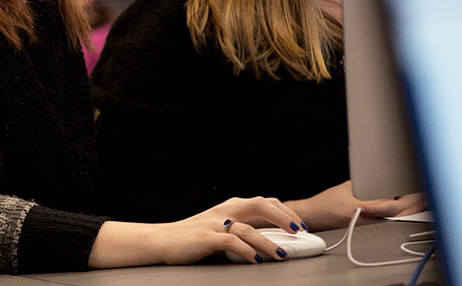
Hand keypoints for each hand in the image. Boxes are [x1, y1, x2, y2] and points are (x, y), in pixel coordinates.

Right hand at [88, 196, 306, 267]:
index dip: (285, 211)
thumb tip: (270, 240)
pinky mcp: (206, 238)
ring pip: (248, 227)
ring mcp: (215, 223)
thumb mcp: (219, 228)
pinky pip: (230, 242)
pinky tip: (255, 260)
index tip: (300, 224)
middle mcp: (225, 211)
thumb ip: (241, 229)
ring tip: (282, 254)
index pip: (264, 202)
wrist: (161, 240)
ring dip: (268, 242)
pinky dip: (246, 251)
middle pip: (260, 205)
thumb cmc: (192, 237)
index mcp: (230, 207)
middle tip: (299, 231)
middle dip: (283, 218)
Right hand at [285, 180, 425, 230]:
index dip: (409, 200)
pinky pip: (389, 220)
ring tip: (422, 200)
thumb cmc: (328, 202)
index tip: (419, 192)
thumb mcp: (348, 187)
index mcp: (362, 208)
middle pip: (398, 215)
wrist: (316, 216)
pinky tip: (408, 209)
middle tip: (426, 195)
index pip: (392, 206)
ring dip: (409, 210)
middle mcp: (367, 220)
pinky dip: (400, 214)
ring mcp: (369, 225)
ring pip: (395, 219)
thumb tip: (385, 182)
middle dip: (414, 205)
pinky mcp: (369, 227)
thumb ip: (367, 185)